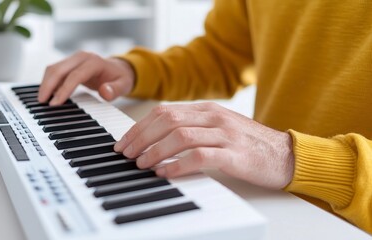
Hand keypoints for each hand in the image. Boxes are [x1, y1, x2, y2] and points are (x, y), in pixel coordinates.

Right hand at [38, 51, 134, 104]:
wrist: (119, 68)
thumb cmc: (120, 77)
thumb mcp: (124, 85)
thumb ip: (115, 90)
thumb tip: (104, 92)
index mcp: (94, 62)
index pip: (74, 75)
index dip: (63, 89)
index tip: (55, 103)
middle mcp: (82, 57)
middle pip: (59, 69)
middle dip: (48, 85)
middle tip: (41, 102)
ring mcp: (74, 58)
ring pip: (54, 68)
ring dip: (46, 83)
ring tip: (42, 99)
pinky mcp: (70, 63)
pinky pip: (55, 71)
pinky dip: (49, 81)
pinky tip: (48, 93)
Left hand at [114, 102, 294, 188]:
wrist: (286, 154)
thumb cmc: (248, 143)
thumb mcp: (218, 127)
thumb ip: (192, 127)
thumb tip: (156, 138)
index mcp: (207, 109)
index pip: (165, 111)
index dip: (140, 126)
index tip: (125, 142)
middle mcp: (214, 117)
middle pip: (167, 121)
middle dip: (141, 137)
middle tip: (126, 153)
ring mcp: (225, 134)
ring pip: (180, 136)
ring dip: (155, 151)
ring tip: (141, 163)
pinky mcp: (234, 155)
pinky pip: (200, 156)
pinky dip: (178, 165)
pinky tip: (165, 173)